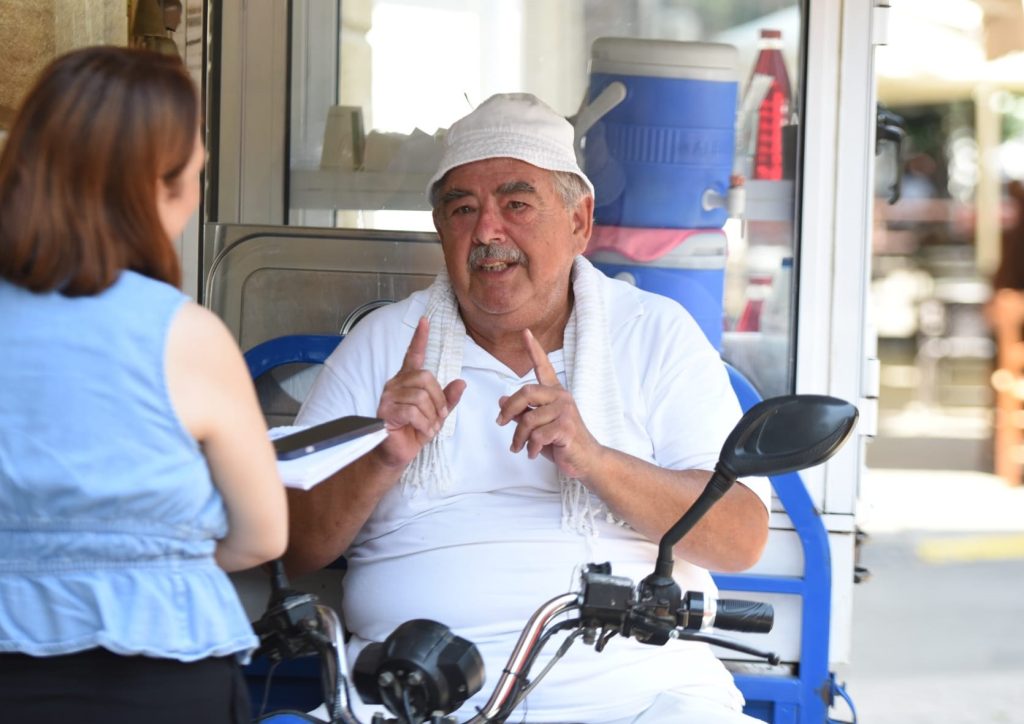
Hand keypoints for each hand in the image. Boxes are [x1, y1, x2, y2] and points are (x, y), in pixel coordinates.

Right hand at [375, 317, 465, 469]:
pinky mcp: (385, 410)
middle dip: (439, 400)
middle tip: (439, 417)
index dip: (419, 338)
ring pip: (420, 397)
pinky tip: (423, 431)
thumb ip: (448, 398)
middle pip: (425, 378)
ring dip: (432, 416)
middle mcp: (396, 383)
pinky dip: (423, 423)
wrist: (399, 452)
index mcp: (408, 380)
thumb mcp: (438, 414)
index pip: (413, 354)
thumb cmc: (415, 431)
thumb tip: (461, 382)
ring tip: (429, 427)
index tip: (425, 320)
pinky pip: (412, 411)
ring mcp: (388, 396)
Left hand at [496, 328, 600, 478]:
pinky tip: (533, 453)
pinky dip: (531, 447)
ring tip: (519, 448)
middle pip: (525, 392)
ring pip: (528, 419)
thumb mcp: (538, 426)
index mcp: (555, 393)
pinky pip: (537, 435)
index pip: (543, 366)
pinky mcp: (566, 427)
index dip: (534, 349)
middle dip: (508, 410)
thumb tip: (501, 400)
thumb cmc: (561, 441)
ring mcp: (565, 411)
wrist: (585, 460)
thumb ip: (522, 412)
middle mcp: (561, 397)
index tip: (525, 332)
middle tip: (500, 423)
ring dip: (518, 437)